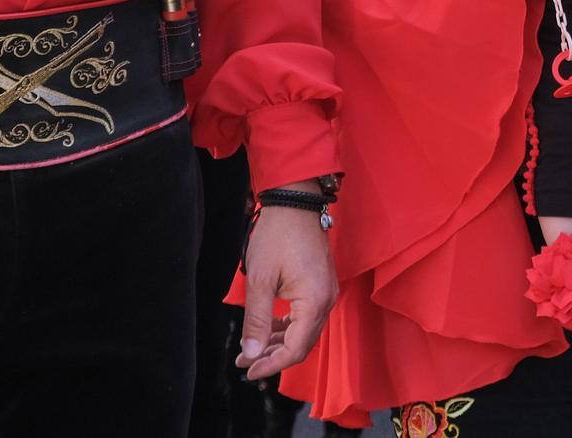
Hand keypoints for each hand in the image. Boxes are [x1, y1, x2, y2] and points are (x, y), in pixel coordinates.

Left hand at [235, 203, 338, 381]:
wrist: (295, 200)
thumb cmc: (277, 235)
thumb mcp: (260, 280)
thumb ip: (257, 320)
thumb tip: (252, 353)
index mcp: (314, 302)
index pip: (295, 349)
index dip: (271, 365)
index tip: (248, 370)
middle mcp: (327, 300)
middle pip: (302, 344)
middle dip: (273, 356)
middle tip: (245, 360)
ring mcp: (326, 292)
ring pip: (304, 331)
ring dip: (279, 343)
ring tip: (252, 347)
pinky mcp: (321, 284)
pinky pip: (307, 316)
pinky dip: (288, 327)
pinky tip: (270, 329)